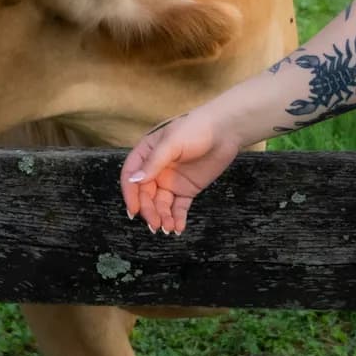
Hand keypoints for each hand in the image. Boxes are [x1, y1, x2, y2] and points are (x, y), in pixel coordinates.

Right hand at [118, 102, 242, 234]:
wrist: (225, 130)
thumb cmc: (195, 127)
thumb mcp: (171, 142)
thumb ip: (153, 163)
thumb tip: (134, 180)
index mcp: (146, 154)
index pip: (131, 176)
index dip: (130, 194)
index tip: (134, 210)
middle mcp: (156, 169)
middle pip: (145, 194)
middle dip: (149, 210)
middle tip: (156, 223)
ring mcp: (171, 180)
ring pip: (161, 203)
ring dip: (162, 217)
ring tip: (168, 228)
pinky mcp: (187, 189)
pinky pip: (178, 207)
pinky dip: (177, 218)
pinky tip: (178, 227)